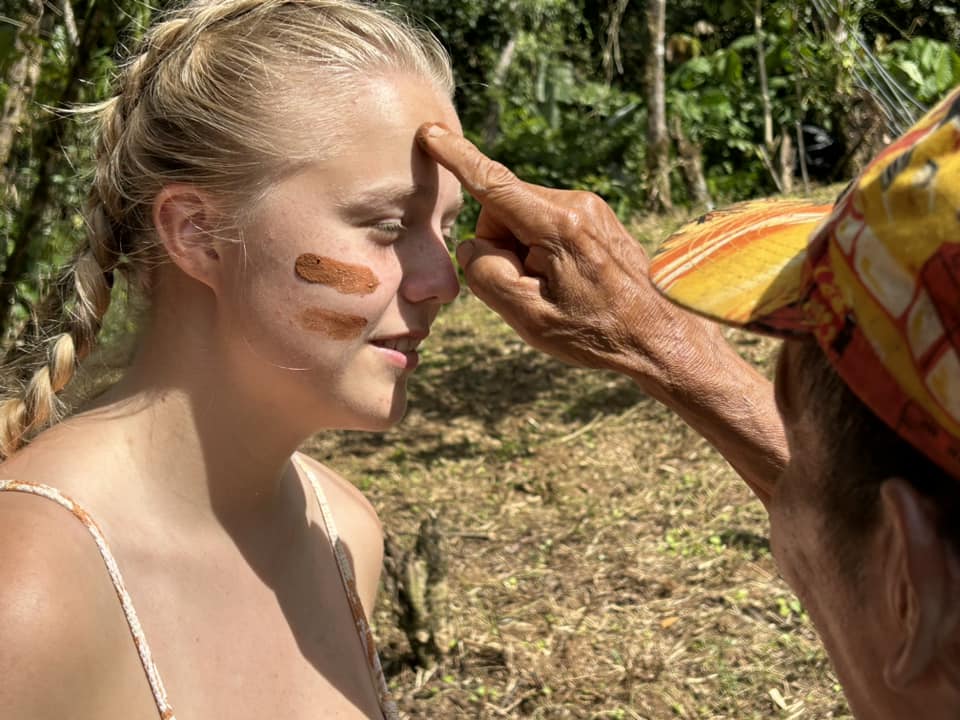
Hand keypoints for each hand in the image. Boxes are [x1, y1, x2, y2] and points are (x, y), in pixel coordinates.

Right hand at [417, 123, 702, 379]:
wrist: (662, 336)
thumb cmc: (596, 332)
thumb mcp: (528, 317)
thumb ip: (486, 275)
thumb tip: (475, 246)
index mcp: (557, 225)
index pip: (493, 185)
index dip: (457, 159)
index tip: (431, 133)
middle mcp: (576, 204)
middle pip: (504, 211)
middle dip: (503, 247)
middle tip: (533, 291)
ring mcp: (591, 208)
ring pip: (525, 219)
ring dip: (525, 252)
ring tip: (558, 290)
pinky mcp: (598, 218)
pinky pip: (548, 225)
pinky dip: (543, 252)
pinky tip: (570, 284)